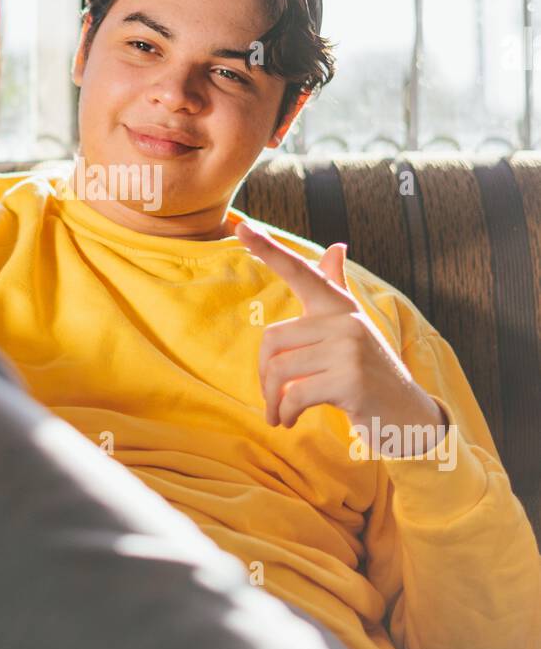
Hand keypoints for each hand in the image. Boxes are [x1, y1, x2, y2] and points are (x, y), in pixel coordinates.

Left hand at [236, 224, 446, 448]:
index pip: (302, 272)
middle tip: (270, 397)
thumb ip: (336, 290)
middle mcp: (346, 321)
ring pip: (280, 369)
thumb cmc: (369, 371)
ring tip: (279, 414)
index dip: (269, 250)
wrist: (407, 415)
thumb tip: (335, 247)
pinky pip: (295, 394)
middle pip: (273, 339)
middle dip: (264, 375)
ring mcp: (350, 350)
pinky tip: (291, 420)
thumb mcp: (352, 329)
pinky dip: (286, 412)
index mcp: (340, 306)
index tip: (241, 228)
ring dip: (272, 399)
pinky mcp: (350, 381)